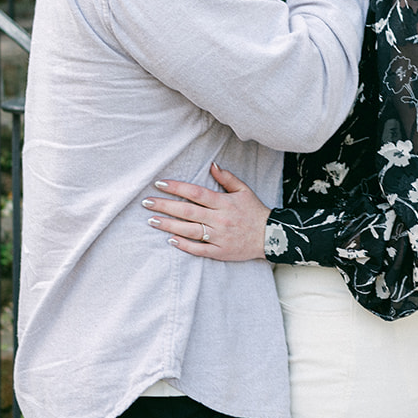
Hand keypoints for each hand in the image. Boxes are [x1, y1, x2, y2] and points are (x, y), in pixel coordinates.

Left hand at [145, 162, 269, 261]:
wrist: (271, 236)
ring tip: (152, 220)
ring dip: (169, 225)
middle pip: (187, 212)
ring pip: (189, 231)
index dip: (176, 188)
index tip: (159, 184)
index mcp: (223, 203)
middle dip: (165, 206)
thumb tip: (212, 165)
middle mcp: (219, 219)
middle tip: (146, 202)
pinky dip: (184, 245)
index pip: (195, 193)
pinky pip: (199, 249)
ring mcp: (218, 237)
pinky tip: (170, 240)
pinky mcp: (220, 252)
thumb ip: (226, 178)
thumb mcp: (243, 190)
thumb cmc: (254, 211)